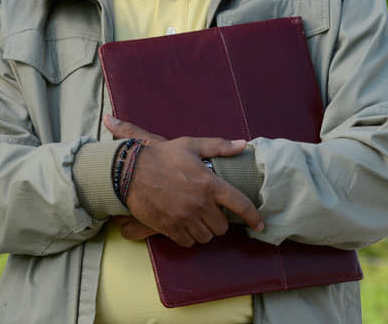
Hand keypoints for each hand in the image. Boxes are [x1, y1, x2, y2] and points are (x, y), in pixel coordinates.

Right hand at [104, 114, 262, 246]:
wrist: (129, 171)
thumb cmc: (160, 157)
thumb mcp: (189, 146)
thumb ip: (218, 146)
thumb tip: (242, 144)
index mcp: (209, 184)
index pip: (240, 204)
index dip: (253, 216)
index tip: (259, 224)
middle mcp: (200, 204)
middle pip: (222, 226)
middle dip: (217, 221)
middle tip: (207, 212)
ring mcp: (185, 218)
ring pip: (206, 236)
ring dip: (203, 230)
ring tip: (194, 219)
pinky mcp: (170, 227)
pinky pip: (188, 242)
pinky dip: (187, 237)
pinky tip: (182, 226)